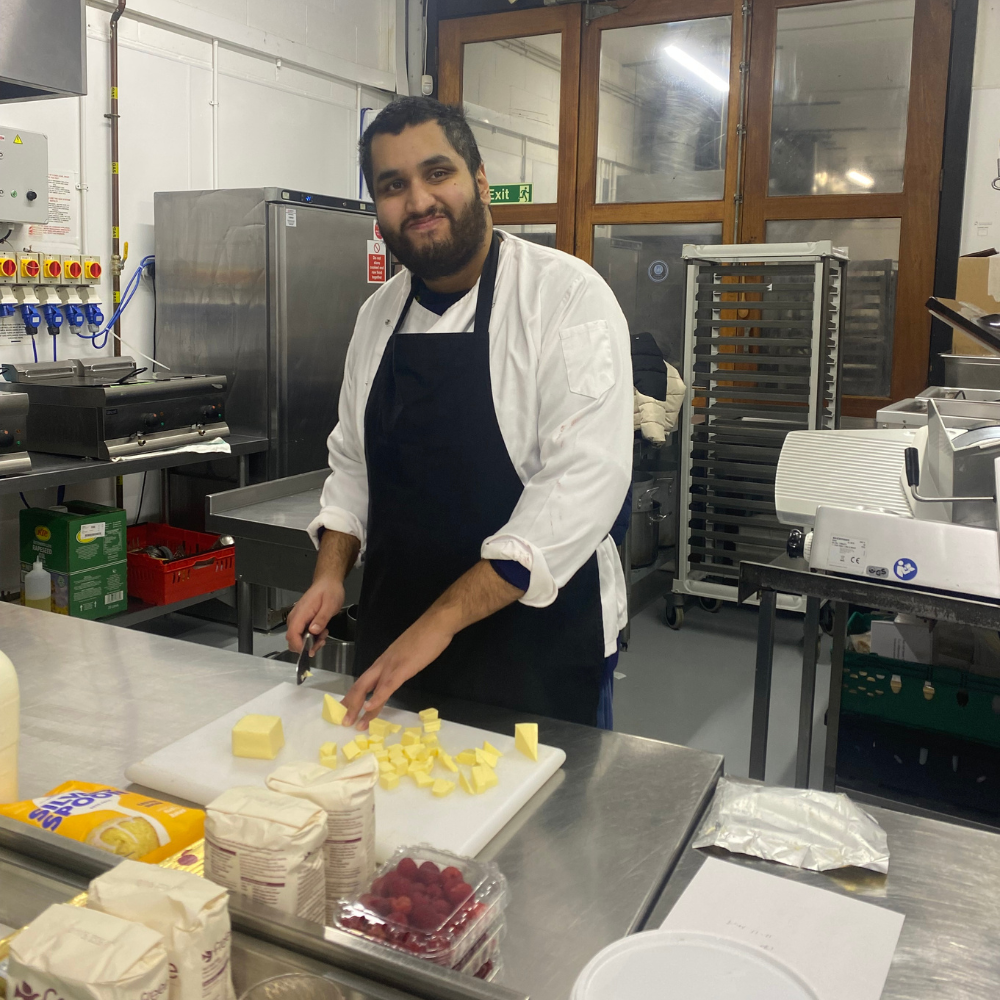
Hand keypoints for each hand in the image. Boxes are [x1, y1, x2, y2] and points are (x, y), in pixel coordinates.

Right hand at [285, 576, 344, 654]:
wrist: (328, 583)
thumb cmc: (329, 591)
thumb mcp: (330, 605)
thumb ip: (322, 618)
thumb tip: (313, 631)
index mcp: (301, 613)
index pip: (292, 635)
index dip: (299, 646)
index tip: (311, 650)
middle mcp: (296, 617)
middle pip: (293, 640)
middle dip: (306, 646)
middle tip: (322, 640)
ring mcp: (298, 619)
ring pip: (298, 639)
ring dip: (311, 642)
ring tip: (324, 634)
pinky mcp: (302, 621)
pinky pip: (303, 634)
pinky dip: (312, 637)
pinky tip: (321, 631)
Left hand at [341, 611, 454, 727]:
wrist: (437, 623)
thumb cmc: (426, 636)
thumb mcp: (408, 653)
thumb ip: (400, 664)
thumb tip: (398, 674)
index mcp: (385, 661)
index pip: (365, 681)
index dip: (354, 697)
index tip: (346, 710)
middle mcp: (383, 664)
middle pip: (360, 686)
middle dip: (350, 705)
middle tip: (344, 722)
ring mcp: (391, 666)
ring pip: (370, 688)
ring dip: (359, 707)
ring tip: (353, 723)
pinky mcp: (403, 668)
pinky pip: (387, 686)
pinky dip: (377, 698)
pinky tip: (369, 708)